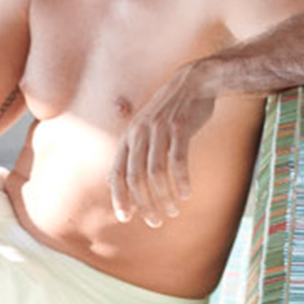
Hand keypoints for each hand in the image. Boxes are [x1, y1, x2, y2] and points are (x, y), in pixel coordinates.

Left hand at [114, 59, 220, 226]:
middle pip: (136, 177)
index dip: (119, 197)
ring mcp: (159, 130)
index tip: (125, 217)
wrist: (193, 82)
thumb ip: (128, 153)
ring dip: (164, 196)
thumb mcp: (142, 128)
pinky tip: (186, 194)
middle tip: (155, 221)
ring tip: (173, 211)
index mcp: (128, 136)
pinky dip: (181, 180)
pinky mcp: (180, 127)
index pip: (117, 173)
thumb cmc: (168, 111)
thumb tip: (110, 180)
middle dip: (144, 203)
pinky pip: (178, 160)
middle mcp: (139, 133)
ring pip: (156, 172)